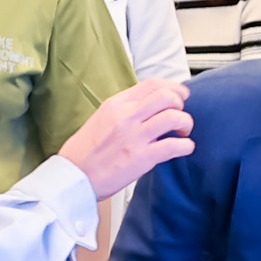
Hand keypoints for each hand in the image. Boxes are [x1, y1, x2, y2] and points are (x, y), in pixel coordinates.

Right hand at [59, 68, 193, 195]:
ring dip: (186, 124)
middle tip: (180, 116)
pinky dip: (186, 146)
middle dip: (181, 105)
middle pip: (167, 96)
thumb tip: (149, 106)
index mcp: (116, 104)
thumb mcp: (102, 118)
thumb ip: (125, 110)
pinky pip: (174, 146)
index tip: (180, 96)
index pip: (152, 84)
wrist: (73, 176)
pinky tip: (183, 148)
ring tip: (182, 133)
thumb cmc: (86, 151)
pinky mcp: (142, 158)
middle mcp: (126, 116)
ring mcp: (134, 136)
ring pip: (174, 117)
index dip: (173, 88)